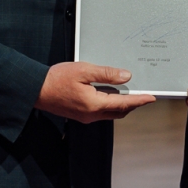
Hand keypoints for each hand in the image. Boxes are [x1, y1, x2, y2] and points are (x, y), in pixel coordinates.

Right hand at [34, 61, 156, 122]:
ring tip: (128, 92)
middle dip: (132, 104)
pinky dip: (109, 104)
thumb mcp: (84, 70)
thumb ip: (106, 74)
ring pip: (110, 113)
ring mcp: (85, 117)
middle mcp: (91, 115)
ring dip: (121, 104)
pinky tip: (109, 93)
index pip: (124, 103)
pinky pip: (100, 112)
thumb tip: (125, 77)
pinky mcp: (80, 115)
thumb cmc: (56, 79)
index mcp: (94, 104)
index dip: (139, 100)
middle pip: (119, 112)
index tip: (151, 98)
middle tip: (143, 95)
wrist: (35, 89)